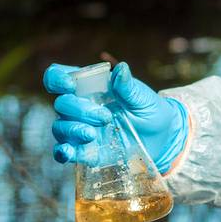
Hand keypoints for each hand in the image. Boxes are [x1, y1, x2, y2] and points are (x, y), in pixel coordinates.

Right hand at [44, 61, 188, 171]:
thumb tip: (121, 69)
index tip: (69, 85)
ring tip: (92, 134)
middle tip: (105, 117)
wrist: (163, 139)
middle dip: (79, 110)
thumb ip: (128, 87)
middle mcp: (80, 107)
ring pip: (60, 127)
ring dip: (72, 129)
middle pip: (61, 104)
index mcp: (90, 87)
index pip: (59, 77)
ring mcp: (81, 129)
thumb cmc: (151, 111)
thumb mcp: (143, 98)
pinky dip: (63, 152)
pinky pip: (66, 152)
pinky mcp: (87, 151)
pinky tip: (68, 152)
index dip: (57, 78)